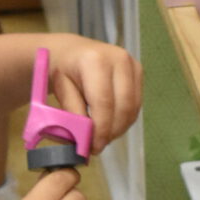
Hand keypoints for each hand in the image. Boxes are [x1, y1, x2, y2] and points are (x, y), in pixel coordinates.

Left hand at [40, 37, 142, 155]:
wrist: (72, 52)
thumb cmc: (63, 71)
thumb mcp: (61, 91)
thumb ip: (72, 115)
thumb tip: (82, 141)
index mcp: (96, 60)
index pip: (104, 102)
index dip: (101, 129)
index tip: (93, 147)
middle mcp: (119, 59)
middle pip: (123, 107)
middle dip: (111, 132)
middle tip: (96, 146)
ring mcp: (132, 65)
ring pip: (132, 108)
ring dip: (118, 128)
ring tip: (101, 136)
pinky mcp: (138, 72)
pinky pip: (136, 104)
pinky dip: (124, 119)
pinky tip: (109, 124)